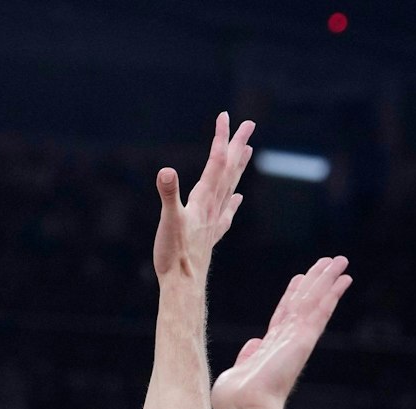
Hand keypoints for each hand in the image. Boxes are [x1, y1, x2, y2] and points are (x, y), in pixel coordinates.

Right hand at [153, 112, 253, 283]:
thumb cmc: (174, 255)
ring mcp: (213, 221)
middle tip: (248, 124)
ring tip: (247, 151)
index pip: (215, 162)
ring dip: (238, 167)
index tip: (226, 116)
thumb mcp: (168, 221)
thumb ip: (168, 194)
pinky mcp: (210, 235)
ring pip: (230, 187)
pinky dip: (233, 202)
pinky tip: (239, 198)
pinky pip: (227, 213)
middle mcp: (212, 207)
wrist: (183, 286)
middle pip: (229, 170)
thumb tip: (166, 171)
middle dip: (237, 145)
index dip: (220, 138)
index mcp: (203, 199)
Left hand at [211, 256, 351, 408]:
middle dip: (316, 282)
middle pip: (304, 303)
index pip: (284, 315)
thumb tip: (252, 343)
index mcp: (271, 347)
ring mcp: (297, 339)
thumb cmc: (235, 399)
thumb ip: (246, 356)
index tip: (300, 278)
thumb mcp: (236, 372)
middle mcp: (287, 340)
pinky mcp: (304, 339)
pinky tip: (343, 279)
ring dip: (327, 280)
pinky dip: (332, 293)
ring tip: (340, 260)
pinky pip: (320, 310)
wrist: (244, 408)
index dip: (292, 295)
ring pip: (315, 301)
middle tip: (329, 262)